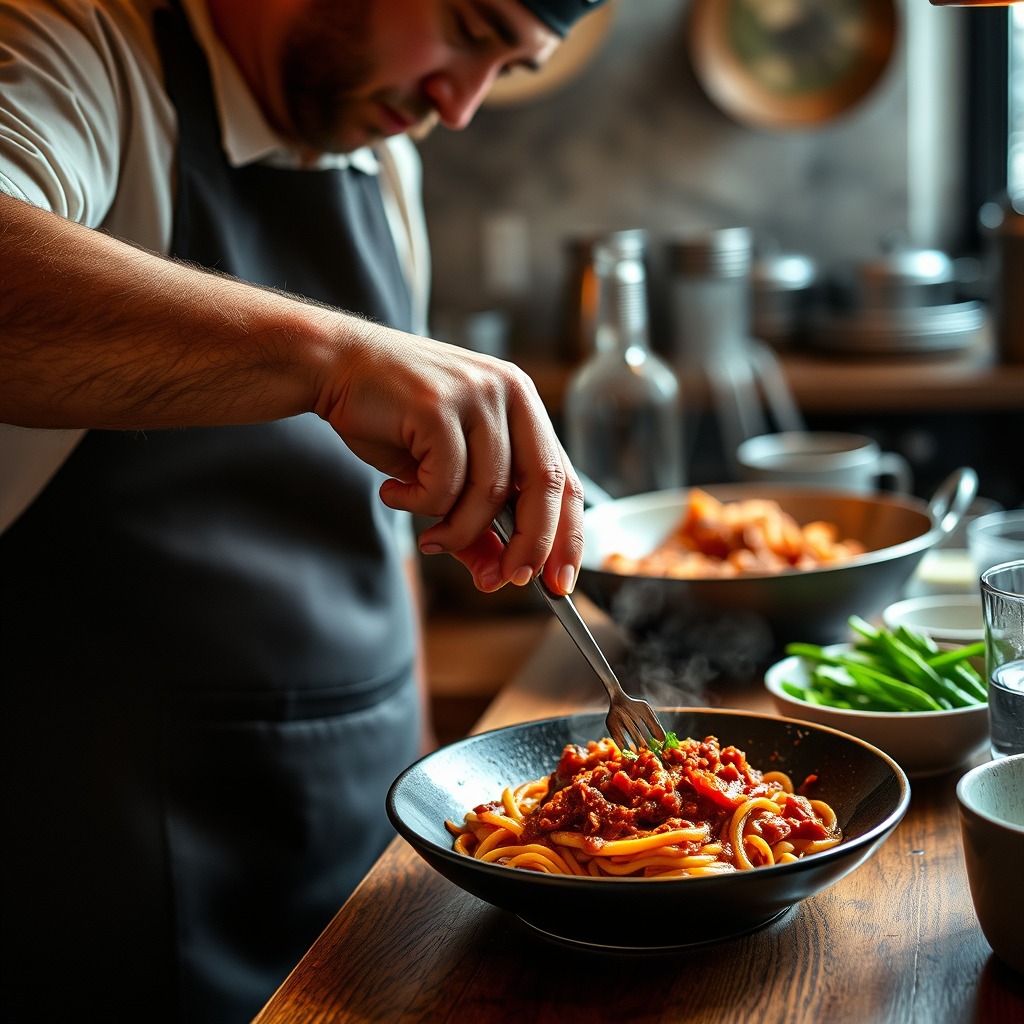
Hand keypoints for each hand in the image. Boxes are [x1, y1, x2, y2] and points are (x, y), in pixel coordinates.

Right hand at [315, 325, 583, 594]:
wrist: (334, 367)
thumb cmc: (393, 419)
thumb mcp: (445, 475)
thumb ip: (476, 521)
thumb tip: (495, 575)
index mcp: (523, 405)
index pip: (566, 479)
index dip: (568, 535)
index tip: (560, 582)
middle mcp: (510, 392)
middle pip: (544, 484)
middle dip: (528, 544)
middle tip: (503, 580)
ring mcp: (475, 395)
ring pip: (490, 491)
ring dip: (459, 530)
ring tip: (430, 537)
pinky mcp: (437, 406)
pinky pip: (444, 483)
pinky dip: (419, 504)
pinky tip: (395, 492)